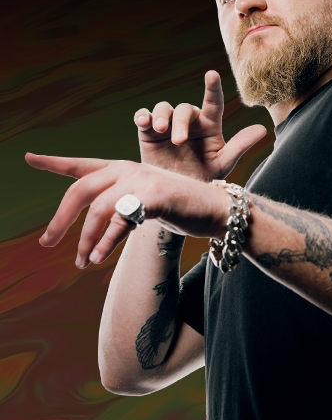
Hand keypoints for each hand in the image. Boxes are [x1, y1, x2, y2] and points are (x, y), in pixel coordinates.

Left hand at [25, 153, 228, 268]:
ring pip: (99, 209)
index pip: (81, 166)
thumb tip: (88, 239)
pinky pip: (122, 220)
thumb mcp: (141, 206)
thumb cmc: (176, 209)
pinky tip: (97, 257)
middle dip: (60, 220)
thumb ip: (115, 212)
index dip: (53, 162)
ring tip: (81, 262)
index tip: (29, 157)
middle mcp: (127, 170)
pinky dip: (106, 241)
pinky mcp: (155, 195)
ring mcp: (141, 180)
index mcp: (121, 169)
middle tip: (46, 242)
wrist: (214, 209)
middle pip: (81, 190)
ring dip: (85, 239)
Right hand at [133, 70, 265, 179]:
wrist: (177, 195)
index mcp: (209, 126)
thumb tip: (262, 129)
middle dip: (181, 122)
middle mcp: (189, 121)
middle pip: (184, 109)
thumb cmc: (204, 178)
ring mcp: (168, 125)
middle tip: (178, 141)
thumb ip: (239, 146)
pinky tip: (143, 121)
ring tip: (161, 129)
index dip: (213, 88)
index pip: (213, 103)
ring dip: (161, 115)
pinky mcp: (149, 132)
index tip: (212, 74)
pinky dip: (142, 116)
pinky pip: (144, 116)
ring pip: (163, 108)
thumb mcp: (223, 164)